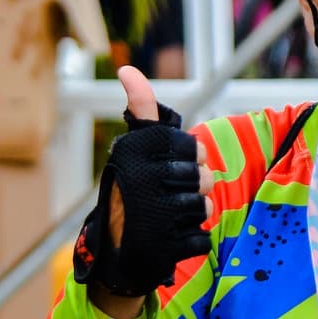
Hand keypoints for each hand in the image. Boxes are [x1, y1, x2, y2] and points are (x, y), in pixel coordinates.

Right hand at [104, 67, 215, 249]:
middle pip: (204, 178)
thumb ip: (142, 109)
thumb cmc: (130, 188)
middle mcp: (141, 180)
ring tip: (170, 214)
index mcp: (135, 152)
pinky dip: (191, 240)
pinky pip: (201, 238)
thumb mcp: (133, 147)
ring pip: (205, 207)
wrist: (112, 247)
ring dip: (193, 213)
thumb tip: (128, 70)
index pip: (195, 147)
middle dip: (194, 187)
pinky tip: (169, 238)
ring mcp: (152, 215)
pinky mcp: (163, 247)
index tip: (173, 164)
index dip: (192, 158)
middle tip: (170, 193)